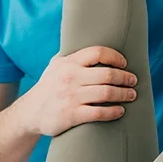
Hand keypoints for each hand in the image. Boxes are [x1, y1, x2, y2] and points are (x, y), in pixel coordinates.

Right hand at [17, 46, 136, 137]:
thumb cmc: (47, 88)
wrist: (30, 113)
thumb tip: (90, 46)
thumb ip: (71, 57)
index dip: (115, 57)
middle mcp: (70, 78)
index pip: (97, 52)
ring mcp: (71, 97)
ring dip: (123, 94)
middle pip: (107, 74)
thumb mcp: (54, 67)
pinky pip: (99, 112)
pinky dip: (113, 111)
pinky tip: (121, 111)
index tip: (124, 64)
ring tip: (132, 95)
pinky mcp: (72, 115)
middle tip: (133, 81)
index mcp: (68, 63)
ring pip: (106, 93)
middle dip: (124, 77)